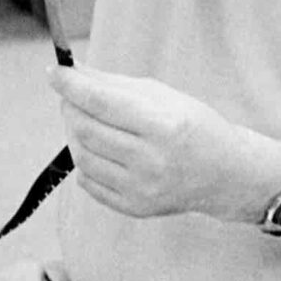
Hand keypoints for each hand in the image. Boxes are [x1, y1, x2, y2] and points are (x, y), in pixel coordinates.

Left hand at [50, 67, 280, 222]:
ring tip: (84, 122)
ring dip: (73, 135)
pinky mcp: (135, 208)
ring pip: (82, 157)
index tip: (54, 72)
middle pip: (86, 130)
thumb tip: (73, 73)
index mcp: (163, 126)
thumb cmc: (194, 126)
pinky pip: (89, 183)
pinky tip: (98, 149)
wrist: (226, 174)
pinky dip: (85, 162)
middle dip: (70, 108)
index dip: (71, 86)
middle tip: (71, 97)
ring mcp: (141, 189)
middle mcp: (151, 161)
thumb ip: (115, 85)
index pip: (101, 103)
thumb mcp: (163, 96)